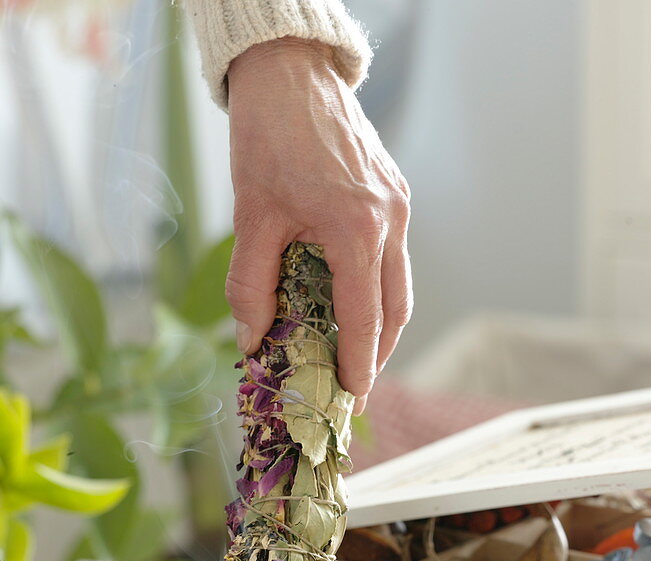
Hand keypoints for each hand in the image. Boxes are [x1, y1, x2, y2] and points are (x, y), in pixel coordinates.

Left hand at [227, 37, 411, 412]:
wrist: (291, 72)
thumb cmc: (268, 138)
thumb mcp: (250, 218)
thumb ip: (251, 286)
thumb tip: (251, 341)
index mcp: (357, 230)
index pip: (364, 319)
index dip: (359, 366)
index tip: (350, 399)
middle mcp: (389, 221)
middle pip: (395, 311)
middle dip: (377, 356)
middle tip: (353, 388)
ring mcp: (398, 207)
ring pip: (400, 288)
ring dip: (381, 327)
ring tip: (354, 356)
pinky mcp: (394, 195)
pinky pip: (393, 259)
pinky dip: (376, 291)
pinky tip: (350, 303)